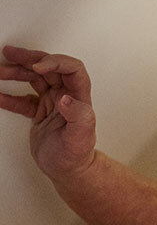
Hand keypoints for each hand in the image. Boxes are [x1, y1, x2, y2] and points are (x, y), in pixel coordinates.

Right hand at [0, 45, 96, 180]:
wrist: (68, 171)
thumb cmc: (77, 155)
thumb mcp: (80, 137)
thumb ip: (78, 116)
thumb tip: (66, 99)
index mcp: (79, 97)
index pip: (72, 69)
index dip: (55, 62)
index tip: (37, 67)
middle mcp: (67, 96)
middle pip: (49, 68)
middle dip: (29, 59)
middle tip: (9, 53)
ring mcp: (53, 103)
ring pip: (34, 79)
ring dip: (16, 73)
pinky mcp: (40, 112)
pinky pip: (23, 98)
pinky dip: (9, 96)